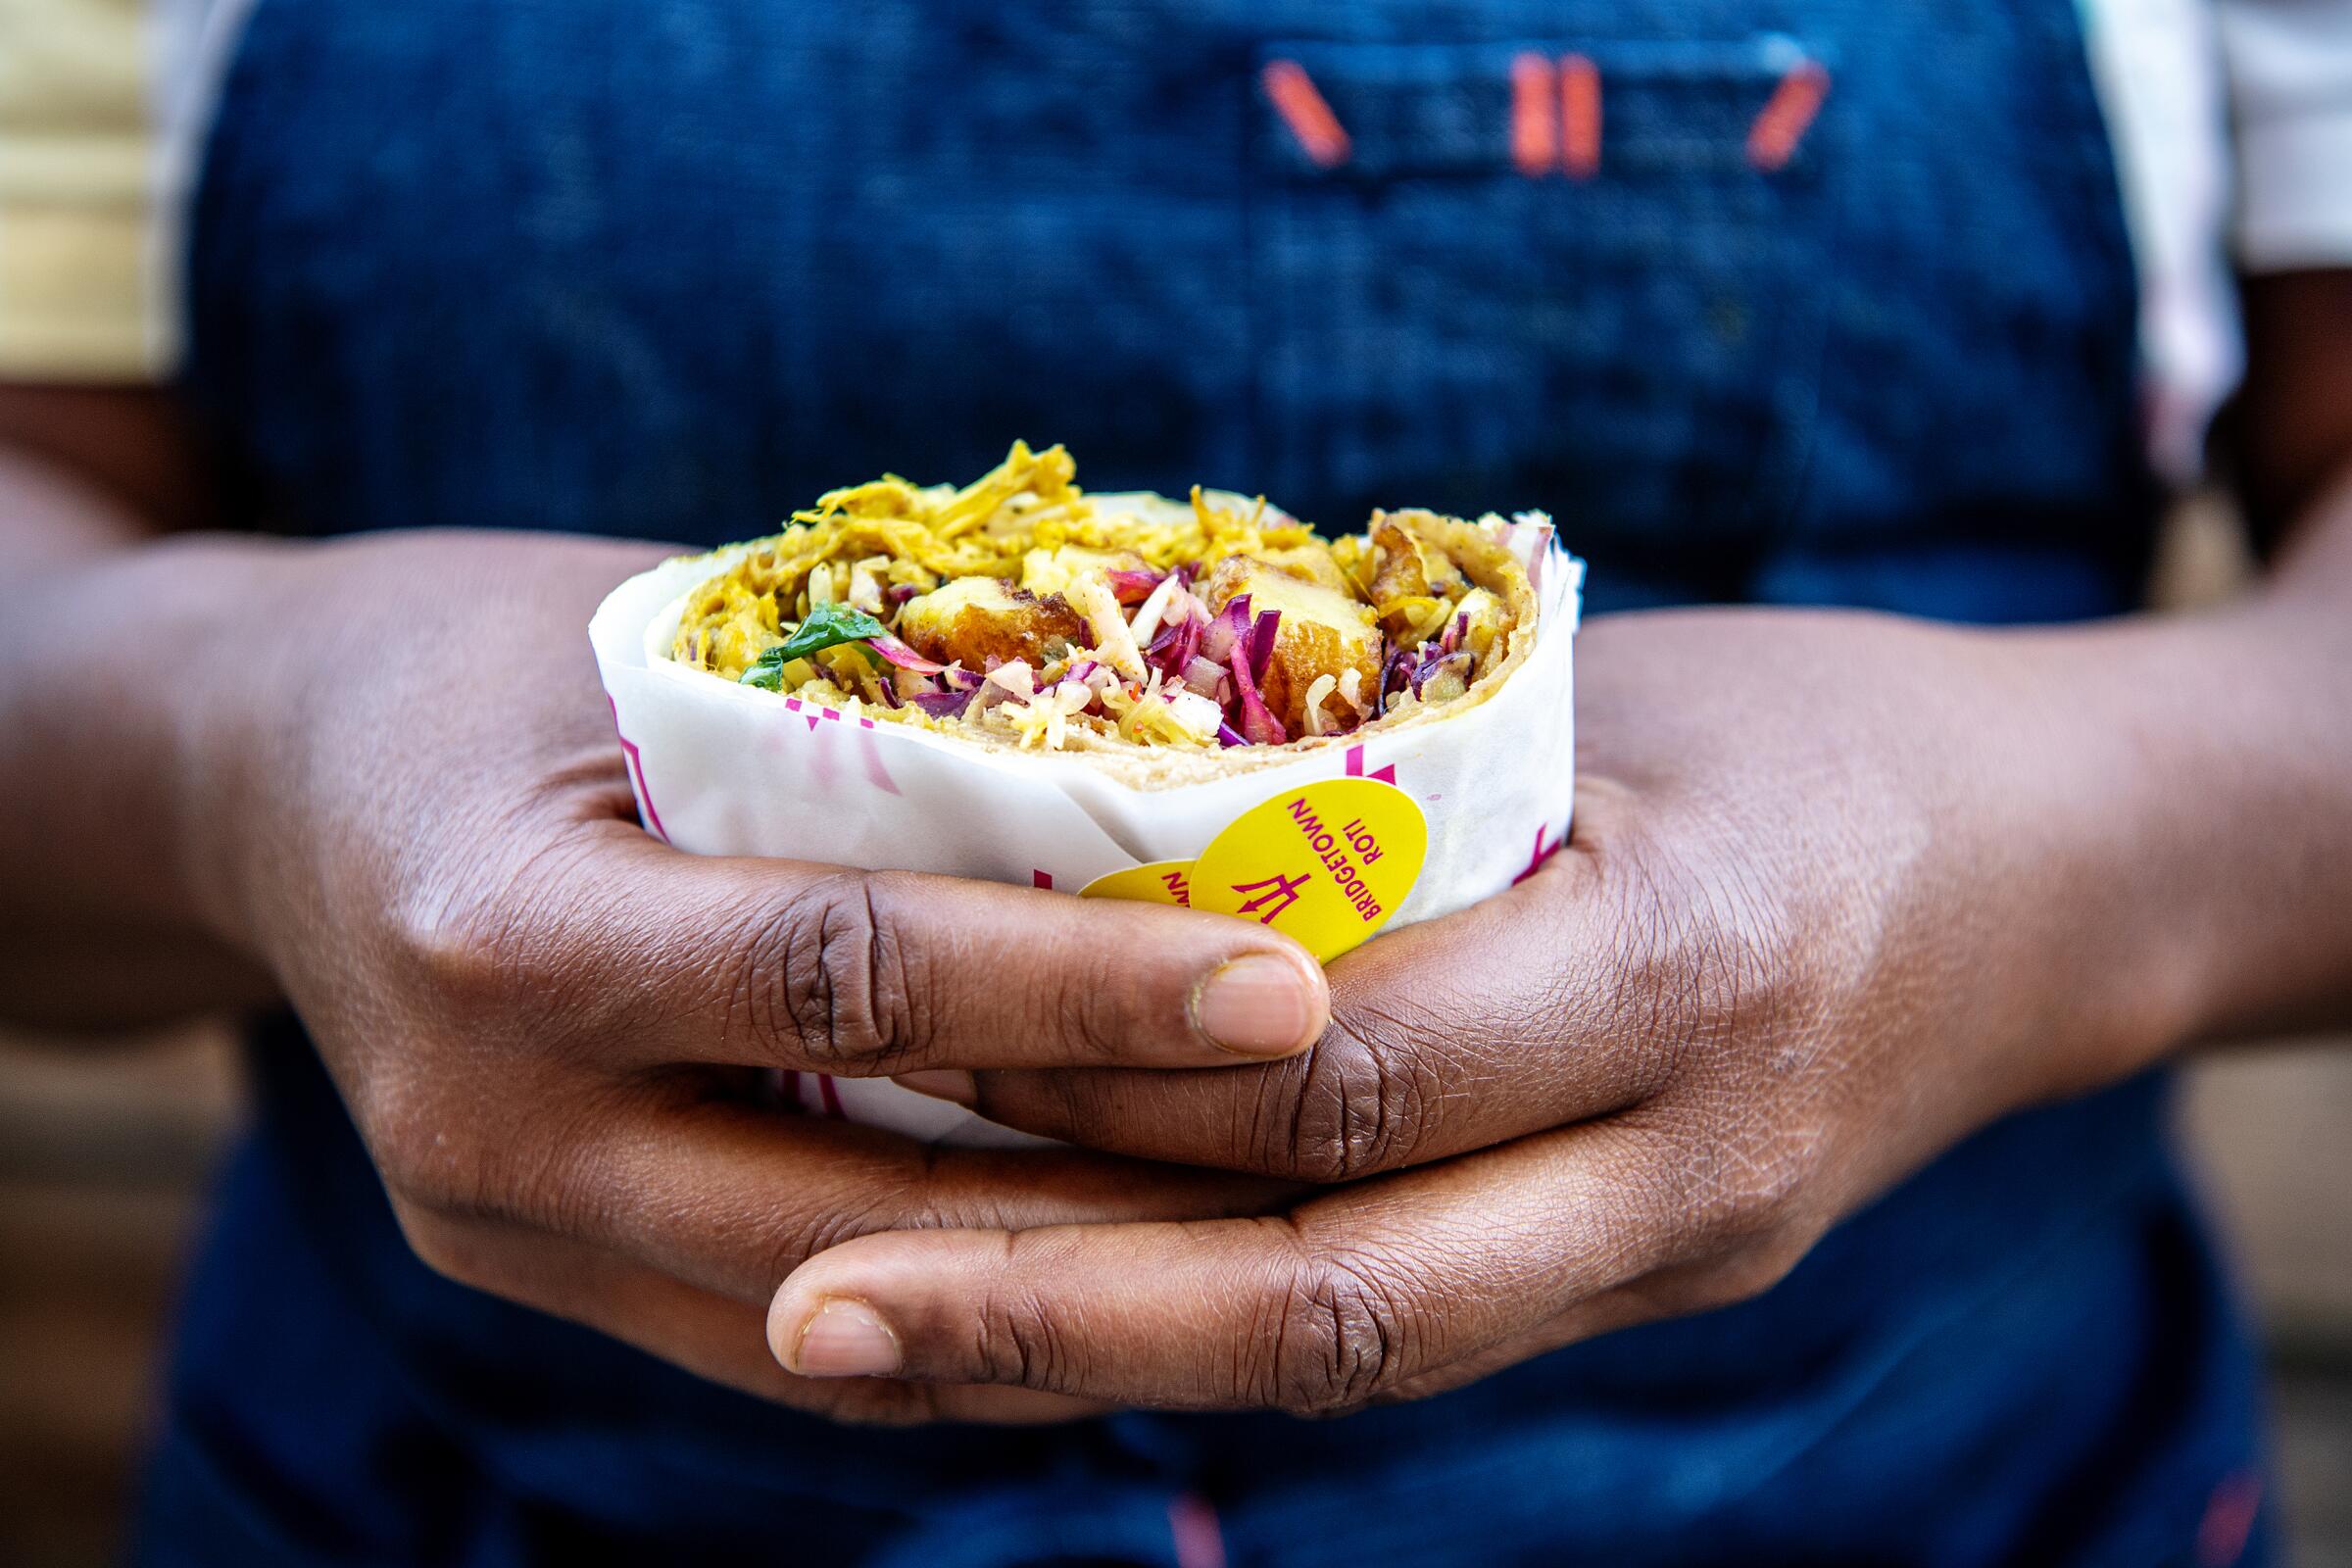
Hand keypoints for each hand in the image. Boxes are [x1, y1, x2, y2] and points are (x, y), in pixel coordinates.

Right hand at [186, 530, 1328, 1423]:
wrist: (263, 779)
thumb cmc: (490, 661)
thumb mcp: (654, 642)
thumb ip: (870, 731)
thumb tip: (1177, 758)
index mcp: (508, 931)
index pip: (847, 980)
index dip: (1080, 989)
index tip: (1292, 987)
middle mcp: (489, 1126)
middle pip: (866, 1213)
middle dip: (1123, 1192)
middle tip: (1347, 1149)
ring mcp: (509, 1234)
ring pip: (849, 1325)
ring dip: (1078, 1296)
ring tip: (1289, 1235)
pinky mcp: (545, 1283)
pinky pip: (795, 1348)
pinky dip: (973, 1327)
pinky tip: (1134, 1284)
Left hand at [768, 608, 2197, 1411]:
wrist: (2052, 875)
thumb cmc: (1804, 726)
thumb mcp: (1606, 699)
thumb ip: (1373, 780)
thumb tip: (1067, 808)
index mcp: (1686, 964)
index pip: (1349, 1064)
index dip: (1111, 1062)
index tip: (892, 1026)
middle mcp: (1688, 1162)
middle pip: (1334, 1290)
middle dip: (1056, 1303)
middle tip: (811, 1298)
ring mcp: (1677, 1257)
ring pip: (1352, 1356)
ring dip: (1104, 1354)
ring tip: (875, 1337)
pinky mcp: (1649, 1288)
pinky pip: (1402, 1335)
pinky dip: (1213, 1324)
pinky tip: (1050, 1304)